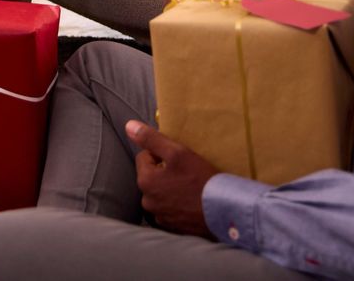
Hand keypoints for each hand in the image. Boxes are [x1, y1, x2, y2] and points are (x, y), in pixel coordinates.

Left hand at [129, 120, 219, 237]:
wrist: (224, 212)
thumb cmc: (200, 181)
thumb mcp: (177, 153)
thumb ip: (151, 139)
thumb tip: (129, 126)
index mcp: (145, 181)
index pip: (144, 157)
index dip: (160, 153)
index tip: (178, 158)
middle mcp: (147, 201)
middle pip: (151, 177)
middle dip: (164, 172)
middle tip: (185, 172)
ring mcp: (160, 216)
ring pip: (160, 194)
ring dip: (170, 189)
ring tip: (189, 187)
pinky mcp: (172, 227)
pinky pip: (170, 209)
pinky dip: (177, 204)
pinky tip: (191, 201)